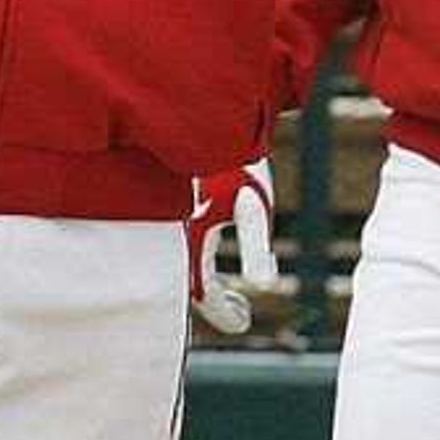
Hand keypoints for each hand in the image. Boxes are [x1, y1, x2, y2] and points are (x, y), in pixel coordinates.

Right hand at [188, 156, 275, 334]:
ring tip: (232, 290)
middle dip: (215, 302)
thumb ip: (257, 249)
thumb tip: (267, 286)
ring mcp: (173, 220)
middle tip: (239, 310)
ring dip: (207, 281)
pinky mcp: (176, 204)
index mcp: (190, 241)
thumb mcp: (253, 208)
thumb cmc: (232, 162)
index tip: (244, 322)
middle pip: (190, 284)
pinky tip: (217, 249)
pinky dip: (199, 258)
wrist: (207, 117)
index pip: (205, 295)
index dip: (225, 314)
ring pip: (184, 264)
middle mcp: (174, 234)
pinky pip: (181, 243)